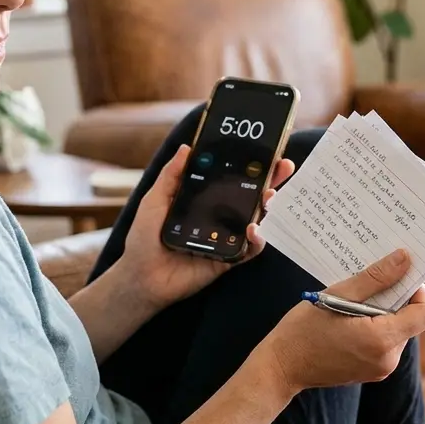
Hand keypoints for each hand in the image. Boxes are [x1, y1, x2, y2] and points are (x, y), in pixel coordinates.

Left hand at [116, 144, 294, 310]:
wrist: (141, 275)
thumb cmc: (145, 237)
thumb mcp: (155, 200)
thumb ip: (171, 175)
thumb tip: (187, 148)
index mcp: (205, 200)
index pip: (232, 179)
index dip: (249, 166)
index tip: (265, 152)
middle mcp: (220, 217)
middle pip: (251, 197)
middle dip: (271, 181)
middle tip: (283, 167)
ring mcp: (226, 238)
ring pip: (256, 221)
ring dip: (268, 208)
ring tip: (269, 197)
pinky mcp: (228, 259)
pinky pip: (250, 250)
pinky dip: (257, 240)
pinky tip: (253, 229)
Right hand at [256, 249, 424, 392]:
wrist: (282, 367)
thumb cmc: (304, 330)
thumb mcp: (338, 294)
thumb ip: (376, 278)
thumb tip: (405, 259)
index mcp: (382, 339)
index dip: (418, 291)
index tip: (397, 277)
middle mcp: (388, 358)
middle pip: (411, 320)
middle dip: (394, 300)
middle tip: (364, 288)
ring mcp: (381, 368)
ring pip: (398, 330)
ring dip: (382, 313)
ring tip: (350, 306)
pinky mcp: (372, 371)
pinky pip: (385, 342)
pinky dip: (374, 327)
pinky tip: (348, 321)